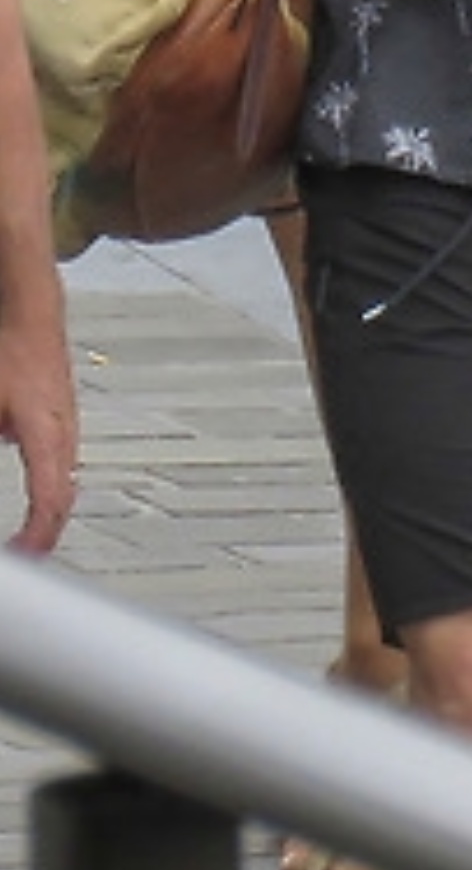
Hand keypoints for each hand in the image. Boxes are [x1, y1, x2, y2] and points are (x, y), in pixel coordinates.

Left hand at [0, 316, 78, 555]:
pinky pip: (61, 461)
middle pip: (63, 498)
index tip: (21, 558)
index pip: (49, 501)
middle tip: (25, 555)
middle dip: (45, 534)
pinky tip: (33, 483)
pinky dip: (48, 485)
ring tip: (29, 534)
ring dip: (48, 509)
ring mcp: (67, 424)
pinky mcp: (62, 416)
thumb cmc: (11, 348)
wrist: (32, 311)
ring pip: (64, 480)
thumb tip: (1, 439)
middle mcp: (64, 434)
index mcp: (47, 435)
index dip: (36, 538)